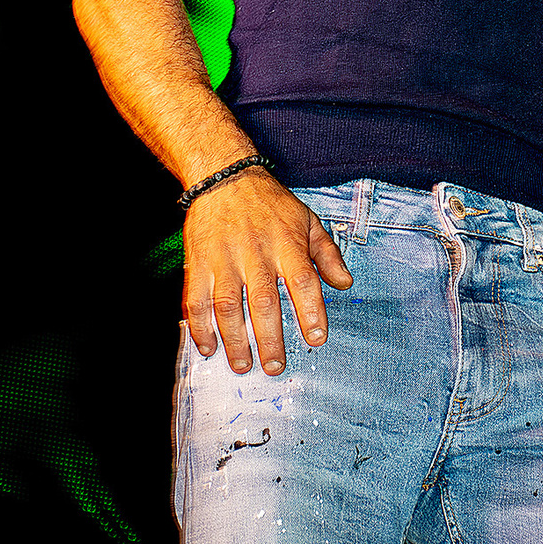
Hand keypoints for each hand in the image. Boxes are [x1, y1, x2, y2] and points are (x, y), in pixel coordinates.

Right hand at [181, 169, 352, 375]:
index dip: (311, 311)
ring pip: (228, 305)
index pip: (303, 281)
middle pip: (264, 301)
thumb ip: (328, 254)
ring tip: (243, 365)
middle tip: (276, 366)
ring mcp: (224, 258)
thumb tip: (345, 283)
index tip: (316, 338)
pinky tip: (208, 346)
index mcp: (287, 243)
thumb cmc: (270, 202)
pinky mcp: (198, 262)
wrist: (225, 177)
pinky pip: (197, 299)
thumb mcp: (307, 220)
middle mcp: (256, 252)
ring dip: (235, 339)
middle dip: (270, 339)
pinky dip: (200, 326)